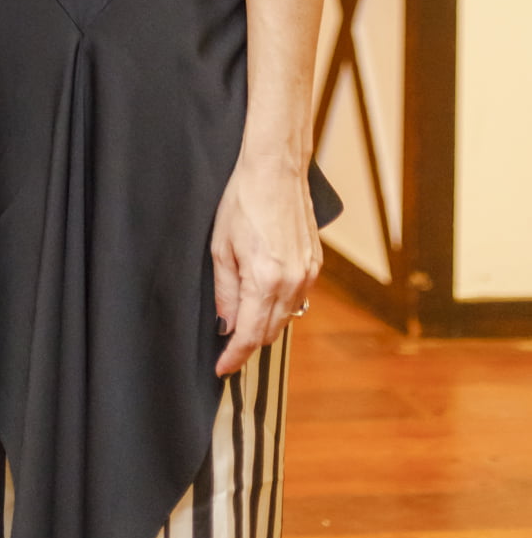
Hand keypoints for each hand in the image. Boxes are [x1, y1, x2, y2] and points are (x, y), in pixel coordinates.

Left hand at [210, 152, 320, 375]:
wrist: (276, 169)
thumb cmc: (242, 200)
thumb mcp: (221, 246)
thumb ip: (224, 290)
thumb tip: (225, 324)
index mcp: (265, 280)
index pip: (250, 335)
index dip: (234, 356)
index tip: (221, 368)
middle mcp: (292, 283)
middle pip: (270, 332)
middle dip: (248, 342)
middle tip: (227, 347)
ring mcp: (308, 274)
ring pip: (286, 317)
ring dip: (265, 324)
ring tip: (243, 320)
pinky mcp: (316, 263)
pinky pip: (298, 297)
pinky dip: (281, 304)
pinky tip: (265, 295)